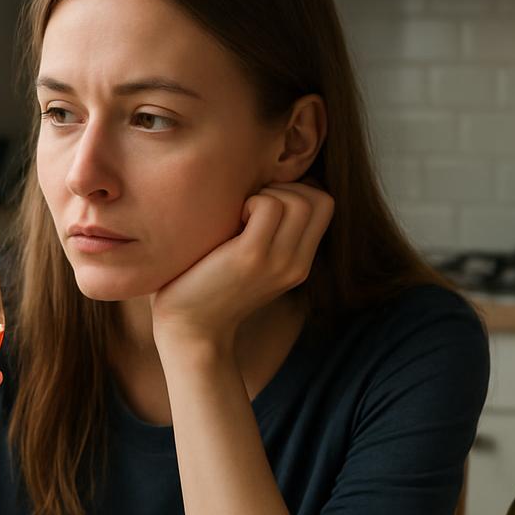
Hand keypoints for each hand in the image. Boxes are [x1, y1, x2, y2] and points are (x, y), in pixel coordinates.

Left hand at [150, 181, 333, 352]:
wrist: (189, 329)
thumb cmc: (209, 287)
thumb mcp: (253, 262)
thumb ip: (271, 234)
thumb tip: (269, 185)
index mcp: (299, 264)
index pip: (325, 205)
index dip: (299, 190)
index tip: (265, 203)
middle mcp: (295, 265)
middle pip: (319, 199)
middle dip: (286, 188)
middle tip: (252, 206)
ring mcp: (276, 261)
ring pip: (299, 201)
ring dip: (268, 195)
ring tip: (242, 215)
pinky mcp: (251, 256)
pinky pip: (268, 206)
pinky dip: (250, 201)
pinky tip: (231, 221)